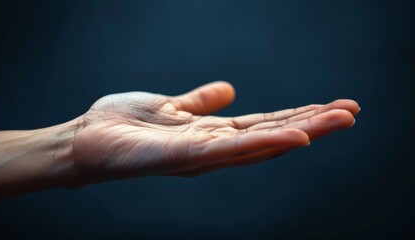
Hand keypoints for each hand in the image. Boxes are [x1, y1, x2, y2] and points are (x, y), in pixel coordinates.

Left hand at [73, 81, 359, 180]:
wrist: (86, 138)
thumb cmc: (125, 124)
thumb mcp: (172, 106)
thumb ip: (201, 102)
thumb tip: (230, 89)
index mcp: (212, 134)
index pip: (264, 124)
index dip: (299, 116)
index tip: (332, 106)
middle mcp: (213, 149)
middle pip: (271, 135)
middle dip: (313, 124)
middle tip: (352, 112)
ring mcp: (200, 156)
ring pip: (259, 145)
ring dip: (301, 132)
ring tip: (339, 121)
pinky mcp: (182, 158)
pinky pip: (228, 151)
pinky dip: (264, 145)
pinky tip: (294, 137)